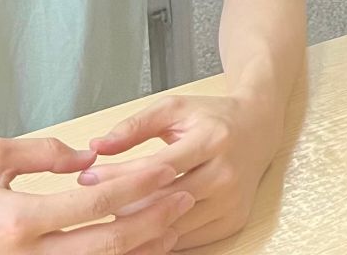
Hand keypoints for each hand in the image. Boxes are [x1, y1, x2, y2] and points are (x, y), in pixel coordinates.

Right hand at [0, 134, 191, 254]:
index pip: (96, 203)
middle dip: (153, 221)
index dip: (138, 187)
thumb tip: (87, 155)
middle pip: (109, 244)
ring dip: (140, 246)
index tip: (167, 171)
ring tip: (171, 222)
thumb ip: (44, 152)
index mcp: (21, 220)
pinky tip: (133, 245)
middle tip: (185, 197)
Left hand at [83, 94, 279, 247]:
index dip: (119, 175)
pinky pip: (189, 238)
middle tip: (90, 205)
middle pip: (164, 200)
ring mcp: (231, 202)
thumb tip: (97, 147)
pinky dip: (161, 238)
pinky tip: (138, 231)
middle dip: (122, 204)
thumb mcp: (175, 108)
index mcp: (212, 140)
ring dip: (138, 226)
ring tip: (108, 220)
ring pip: (175, 224)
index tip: (88, 177)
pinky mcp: (233, 221)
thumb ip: (135, 125)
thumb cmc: (212, 117)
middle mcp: (226, 173)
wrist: (259, 129)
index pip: (157, 166)